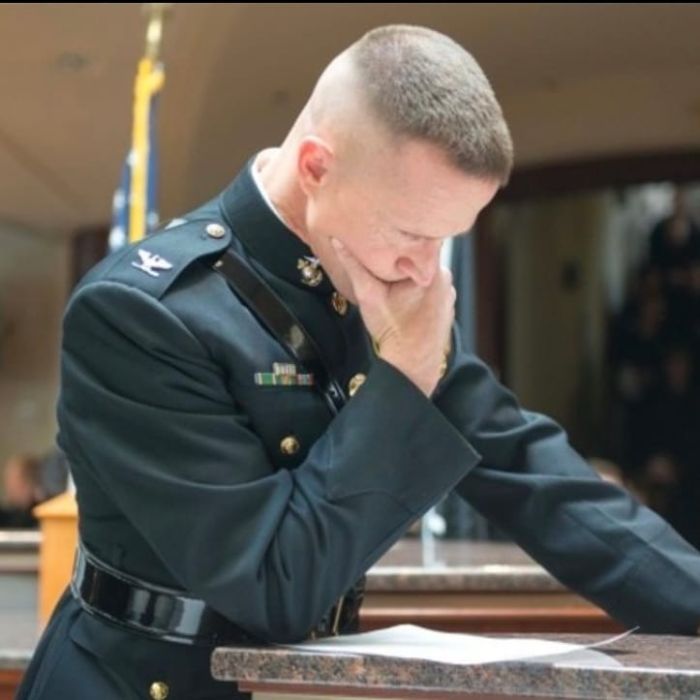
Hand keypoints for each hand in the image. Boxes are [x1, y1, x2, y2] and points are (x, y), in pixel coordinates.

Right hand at [331, 239, 454, 396]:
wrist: (412, 365)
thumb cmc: (394, 332)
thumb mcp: (369, 295)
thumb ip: (355, 266)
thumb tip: (338, 241)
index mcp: (432, 270)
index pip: (420, 238)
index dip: (402, 235)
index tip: (387, 235)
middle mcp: (445, 278)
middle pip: (422, 255)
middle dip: (403, 257)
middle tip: (382, 261)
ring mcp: (448, 292)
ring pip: (425, 271)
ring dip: (410, 273)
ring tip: (392, 281)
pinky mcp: (446, 304)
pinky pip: (430, 286)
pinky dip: (418, 287)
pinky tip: (403, 297)